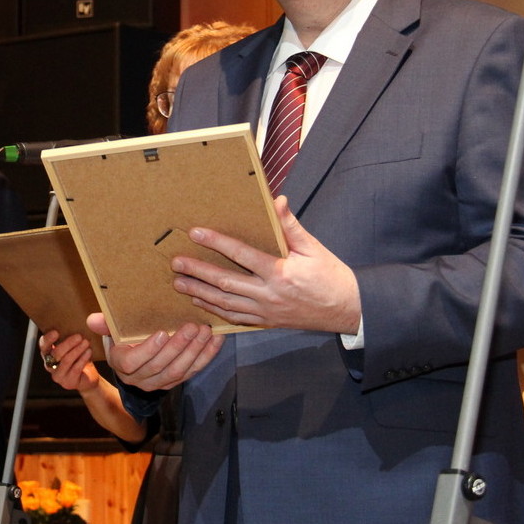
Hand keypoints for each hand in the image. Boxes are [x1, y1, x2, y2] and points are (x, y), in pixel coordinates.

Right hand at [37, 330, 100, 391]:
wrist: (88, 378)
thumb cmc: (79, 358)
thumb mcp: (73, 346)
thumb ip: (69, 337)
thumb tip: (77, 323)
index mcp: (48, 354)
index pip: (43, 345)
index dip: (48, 339)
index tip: (56, 332)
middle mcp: (49, 365)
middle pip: (56, 353)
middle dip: (68, 343)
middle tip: (79, 336)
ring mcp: (58, 375)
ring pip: (66, 360)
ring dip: (77, 350)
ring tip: (86, 342)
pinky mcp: (68, 382)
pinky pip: (75, 369)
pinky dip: (83, 359)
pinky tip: (89, 352)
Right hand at [88, 313, 221, 391]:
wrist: (134, 363)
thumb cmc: (124, 340)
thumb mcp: (112, 332)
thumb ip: (105, 325)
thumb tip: (92, 319)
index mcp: (123, 364)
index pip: (133, 361)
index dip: (149, 349)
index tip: (162, 332)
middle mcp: (140, 379)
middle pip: (161, 366)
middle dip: (179, 346)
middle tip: (193, 326)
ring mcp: (160, 383)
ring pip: (179, 371)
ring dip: (195, 351)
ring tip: (205, 331)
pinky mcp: (177, 381)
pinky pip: (193, 371)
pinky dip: (206, 356)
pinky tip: (216, 340)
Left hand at [171, 196, 361, 332]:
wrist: (347, 309)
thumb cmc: (330, 275)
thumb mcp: (313, 247)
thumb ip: (290, 226)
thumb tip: (277, 201)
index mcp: (280, 273)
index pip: (242, 255)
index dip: (217, 243)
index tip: (196, 233)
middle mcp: (269, 295)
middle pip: (225, 282)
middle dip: (198, 271)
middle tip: (176, 262)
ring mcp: (266, 312)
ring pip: (225, 303)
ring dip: (200, 292)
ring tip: (178, 283)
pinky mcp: (266, 322)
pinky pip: (235, 318)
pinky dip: (215, 310)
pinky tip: (200, 302)